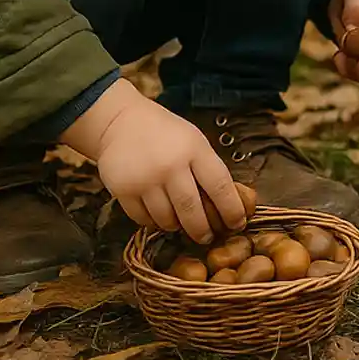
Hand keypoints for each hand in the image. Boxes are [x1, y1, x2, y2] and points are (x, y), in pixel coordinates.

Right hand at [61, 79, 246, 243]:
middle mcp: (170, 166)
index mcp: (195, 150)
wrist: (121, 122)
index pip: (220, 187)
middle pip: (192, 210)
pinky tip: (158, 216)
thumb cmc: (165, 134)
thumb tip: (228, 205)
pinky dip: (154, 222)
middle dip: (203, 230)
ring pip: (167, 219)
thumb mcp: (194, 142)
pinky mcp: (123, 190)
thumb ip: (208, 169)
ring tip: (181, 223)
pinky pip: (143, 220)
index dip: (232, 210)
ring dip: (177, 226)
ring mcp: (145, 179)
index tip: (237, 224)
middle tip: (207, 237)